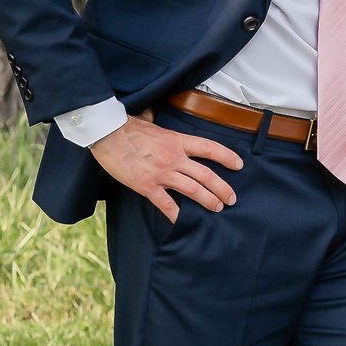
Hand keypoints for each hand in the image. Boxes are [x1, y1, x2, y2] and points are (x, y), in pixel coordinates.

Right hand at [90, 109, 243, 223]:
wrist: (107, 133)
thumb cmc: (127, 126)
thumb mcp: (154, 124)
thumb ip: (167, 133)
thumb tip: (169, 131)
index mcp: (177, 140)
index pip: (209, 148)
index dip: (227, 157)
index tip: (239, 165)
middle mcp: (174, 158)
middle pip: (206, 175)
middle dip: (222, 188)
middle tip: (231, 199)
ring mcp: (161, 173)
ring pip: (192, 190)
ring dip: (207, 200)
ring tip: (217, 208)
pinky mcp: (146, 186)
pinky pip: (166, 204)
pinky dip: (176, 215)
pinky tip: (184, 222)